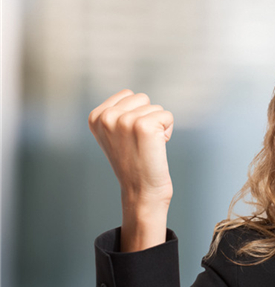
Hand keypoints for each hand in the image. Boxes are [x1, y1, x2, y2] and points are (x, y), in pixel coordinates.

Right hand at [88, 89, 174, 250]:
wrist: (141, 191)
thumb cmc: (133, 162)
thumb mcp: (114, 134)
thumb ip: (117, 113)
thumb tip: (130, 95)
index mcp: (95, 117)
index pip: (128, 95)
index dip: (136, 114)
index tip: (129, 137)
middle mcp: (107, 117)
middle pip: (143, 98)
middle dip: (147, 118)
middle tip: (140, 143)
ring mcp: (124, 121)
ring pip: (156, 108)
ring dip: (158, 126)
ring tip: (147, 147)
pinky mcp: (144, 126)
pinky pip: (167, 115)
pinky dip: (168, 130)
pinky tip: (157, 147)